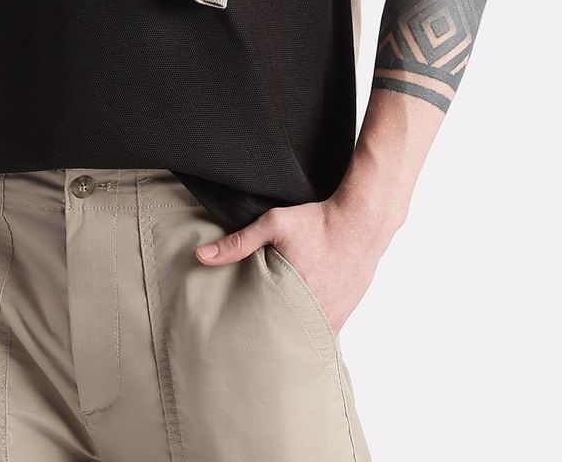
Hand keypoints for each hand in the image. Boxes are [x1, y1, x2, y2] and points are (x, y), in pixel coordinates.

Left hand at [194, 196, 392, 334]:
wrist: (360, 221)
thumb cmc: (317, 222)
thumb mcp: (274, 225)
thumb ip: (238, 242)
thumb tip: (201, 256)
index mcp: (295, 298)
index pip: (266, 331)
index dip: (250, 334)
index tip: (235, 336)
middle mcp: (316, 315)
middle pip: (285, 338)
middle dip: (268, 338)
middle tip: (248, 340)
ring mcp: (332, 317)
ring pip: (304, 337)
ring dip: (289, 333)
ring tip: (268, 332)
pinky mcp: (344, 313)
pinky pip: (321, 330)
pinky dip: (307, 327)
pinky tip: (294, 320)